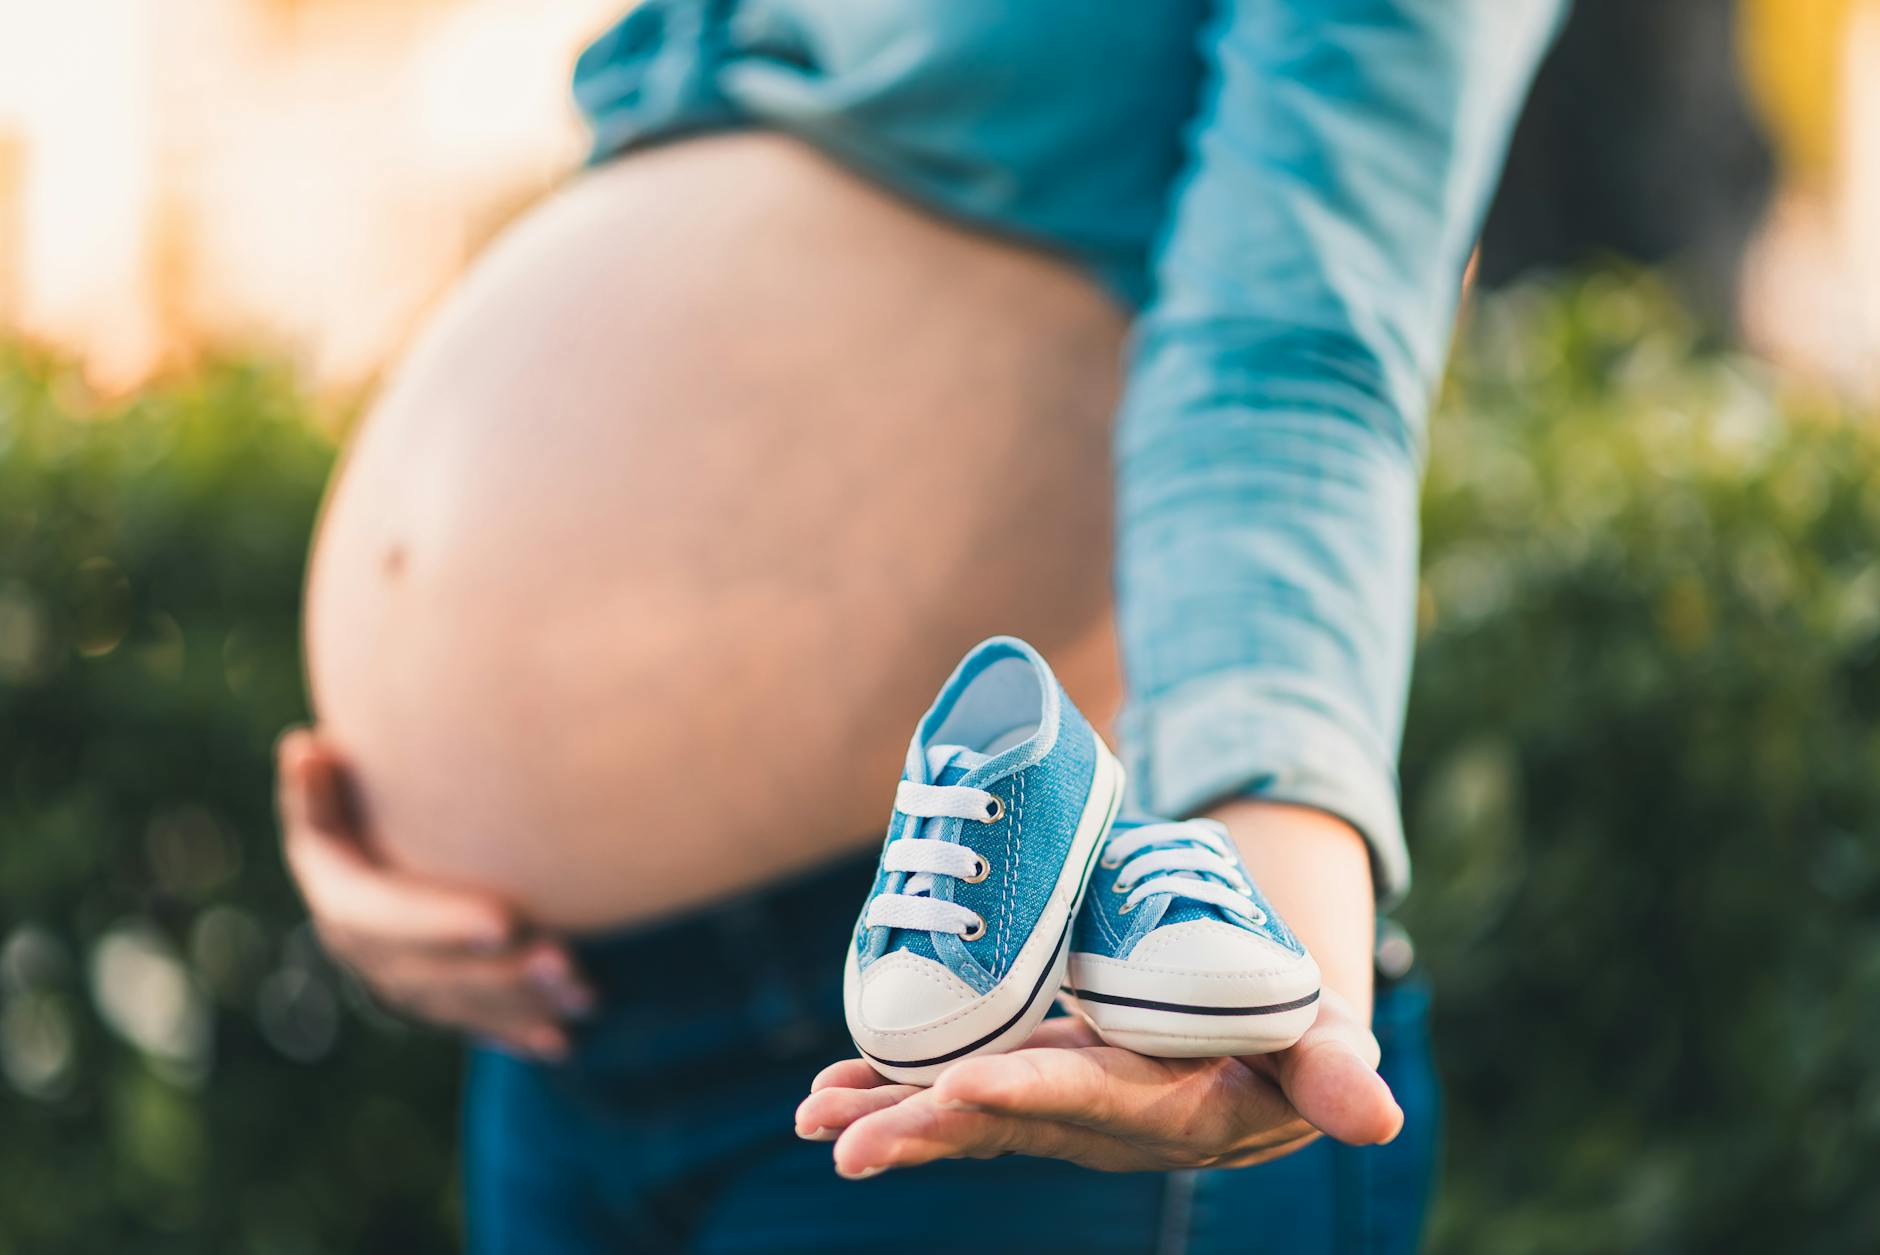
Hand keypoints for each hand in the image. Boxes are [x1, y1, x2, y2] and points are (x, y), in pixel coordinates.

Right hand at [275, 728, 595, 1058]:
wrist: (388, 833)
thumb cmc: (365, 786)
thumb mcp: (338, 788)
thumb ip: (323, 785)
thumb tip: (306, 747)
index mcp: (336, 888)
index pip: (382, 917)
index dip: (439, 924)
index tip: (507, 921)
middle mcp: (361, 946)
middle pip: (429, 974)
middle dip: (499, 974)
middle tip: (565, 960)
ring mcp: (398, 978)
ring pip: (462, 1004)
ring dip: (523, 1003)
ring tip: (587, 994)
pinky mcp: (434, 997)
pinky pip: (475, 1024)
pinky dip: (519, 1032)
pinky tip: (564, 1042)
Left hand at [796, 988, 1397, 1176]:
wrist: (1256, 1050)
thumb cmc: (1293, 1039)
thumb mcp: (1325, 1047)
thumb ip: (1337, 1076)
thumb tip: (1380, 1119)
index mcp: (1161, 1108)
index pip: (1083, 1100)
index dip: (1021, 1093)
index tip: (959, 1086)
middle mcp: (1093, 1119)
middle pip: (997, 1120)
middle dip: (917, 1127)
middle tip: (836, 1137)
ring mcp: (1054, 1104)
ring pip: (960, 1114)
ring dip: (885, 1115)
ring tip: (813, 1115)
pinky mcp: (1031, 1080)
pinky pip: (954, 1092)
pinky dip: (893, 1087)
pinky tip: (832, 1086)